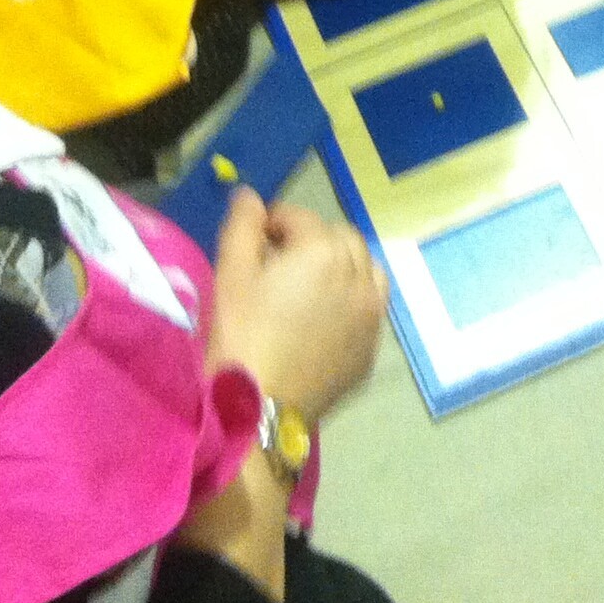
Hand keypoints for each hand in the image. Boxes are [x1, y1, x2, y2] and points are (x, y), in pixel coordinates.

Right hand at [206, 187, 386, 420]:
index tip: (255, 237)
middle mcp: (358, 275)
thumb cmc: (240, 335)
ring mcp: (371, 313)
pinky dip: (354, 299)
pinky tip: (326, 317)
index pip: (300, 218)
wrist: (259, 407)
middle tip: (279, 263)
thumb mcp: (231, 273)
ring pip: (365, 268)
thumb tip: (250, 196)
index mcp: (323, 251)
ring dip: (342, 265)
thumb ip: (243, 225)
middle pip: (339, 238)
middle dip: (311, 240)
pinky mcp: (372, 347)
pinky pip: (370, 306)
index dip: (273, 222)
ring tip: (310, 285)